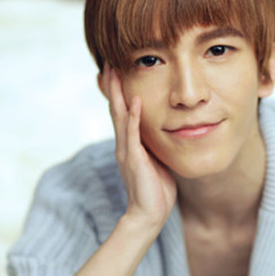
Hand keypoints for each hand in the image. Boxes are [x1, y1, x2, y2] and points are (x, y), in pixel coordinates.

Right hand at [101, 67, 176, 231]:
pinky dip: (133, 116)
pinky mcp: (133, 159)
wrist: (148, 215)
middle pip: (115, 108)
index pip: (121, 111)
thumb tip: (166, 130)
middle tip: (108, 61)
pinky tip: (134, 100)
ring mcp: (126, 151)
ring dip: (117, 93)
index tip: (117, 69)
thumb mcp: (157, 160)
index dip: (119, 90)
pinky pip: (132, 134)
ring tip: (114, 71)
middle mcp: (124, 144)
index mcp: (129, 143)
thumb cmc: (156, 189)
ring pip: (119, 115)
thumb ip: (156, 144)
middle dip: (113, 84)